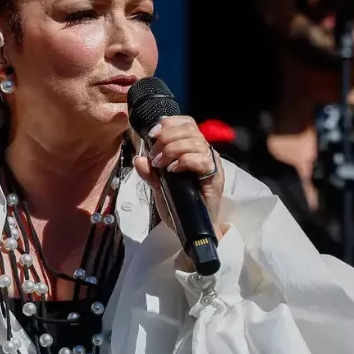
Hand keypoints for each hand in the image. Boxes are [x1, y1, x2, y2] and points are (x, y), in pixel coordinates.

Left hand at [133, 116, 226, 238]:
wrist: (191, 229)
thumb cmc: (179, 206)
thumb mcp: (159, 187)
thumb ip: (150, 172)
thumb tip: (139, 159)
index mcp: (192, 149)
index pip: (185, 123)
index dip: (169, 123)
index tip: (152, 134)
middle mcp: (204, 152)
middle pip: (190, 129)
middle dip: (167, 137)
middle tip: (155, 156)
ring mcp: (211, 164)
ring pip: (195, 142)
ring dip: (173, 149)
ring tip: (161, 164)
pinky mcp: (215, 177)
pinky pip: (202, 160)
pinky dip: (185, 161)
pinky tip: (173, 170)